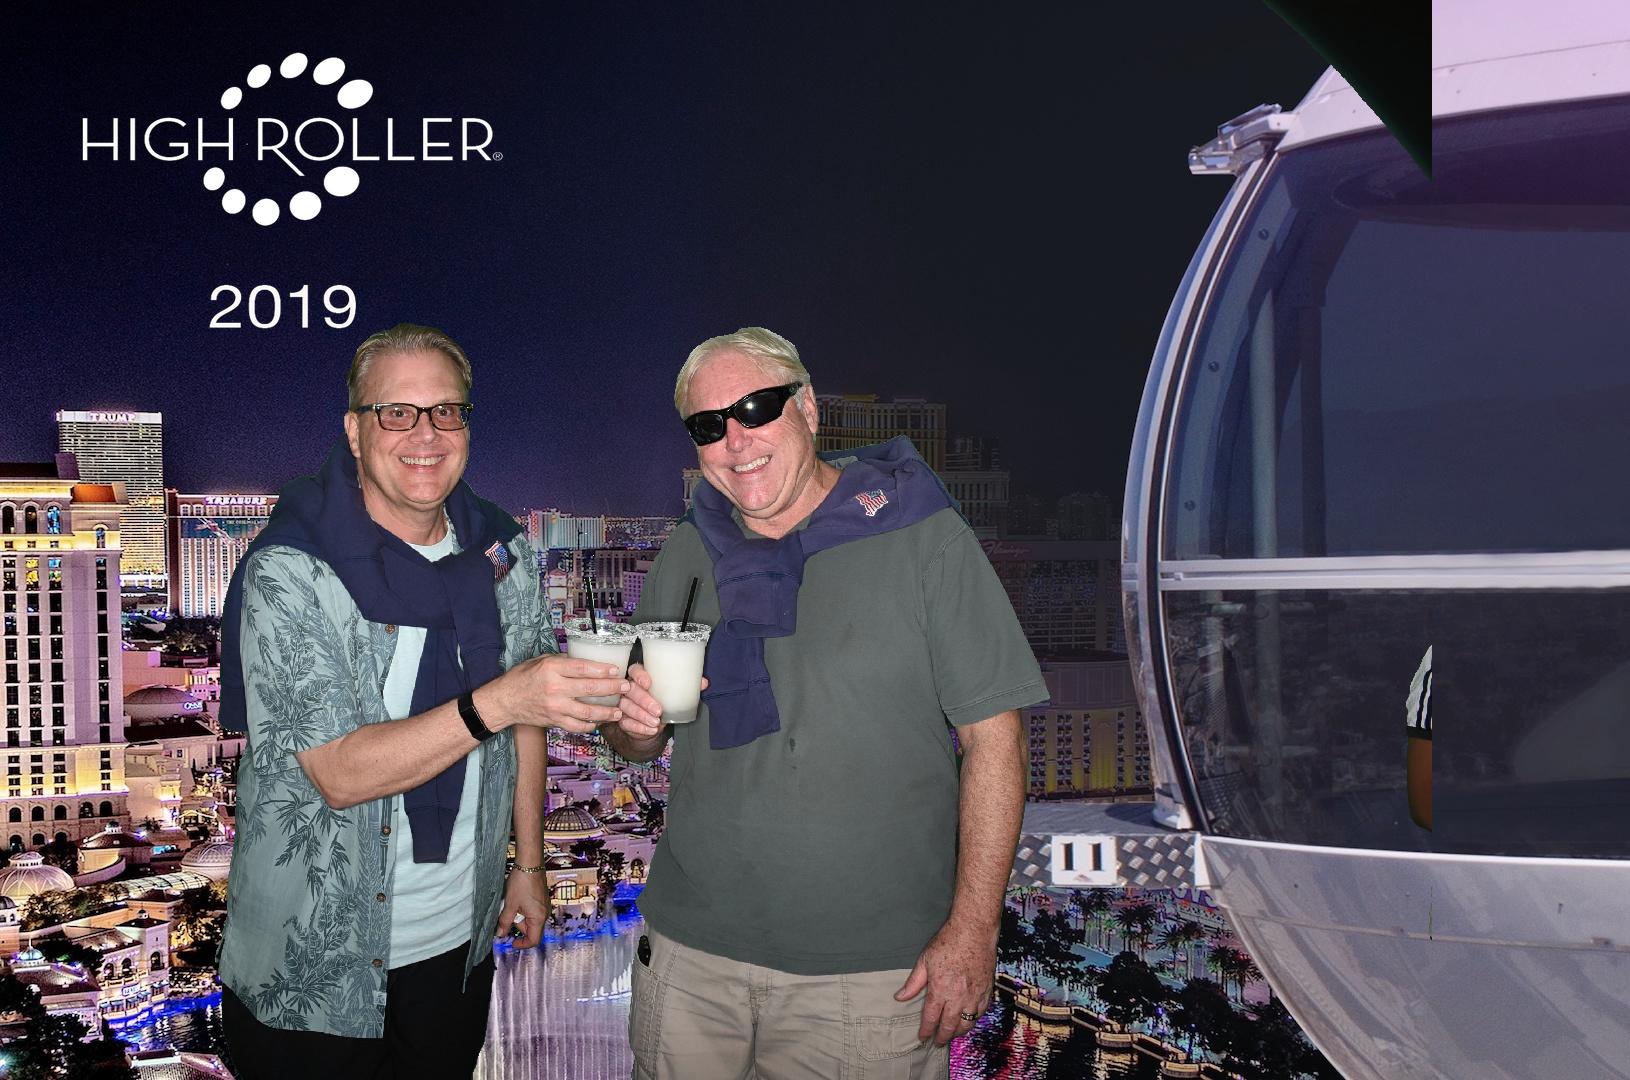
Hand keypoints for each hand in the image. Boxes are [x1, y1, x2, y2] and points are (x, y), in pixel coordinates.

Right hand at [478, 654, 629, 733]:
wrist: (505, 701)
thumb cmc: (523, 677)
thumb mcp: (541, 660)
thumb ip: (564, 660)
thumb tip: (587, 660)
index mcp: (552, 669)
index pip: (583, 668)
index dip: (603, 670)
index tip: (617, 670)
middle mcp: (555, 688)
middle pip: (590, 689)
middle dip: (612, 689)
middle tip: (626, 687)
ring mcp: (555, 707)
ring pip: (587, 711)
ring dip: (606, 711)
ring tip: (619, 710)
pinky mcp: (554, 721)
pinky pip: (577, 725)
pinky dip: (590, 724)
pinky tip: (599, 721)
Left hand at [496, 868, 549, 949]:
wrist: (530, 863)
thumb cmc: (522, 883)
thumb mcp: (510, 905)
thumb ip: (504, 922)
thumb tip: (500, 934)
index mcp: (539, 918)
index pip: (533, 940)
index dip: (522, 944)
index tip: (511, 943)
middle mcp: (544, 914)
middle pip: (532, 930)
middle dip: (518, 928)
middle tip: (506, 919)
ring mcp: (544, 906)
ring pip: (532, 920)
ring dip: (520, 919)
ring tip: (510, 907)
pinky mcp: (542, 899)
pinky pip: (533, 912)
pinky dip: (524, 911)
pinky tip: (516, 902)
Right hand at [614, 664, 708, 740]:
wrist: (652, 721)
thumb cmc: (662, 699)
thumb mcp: (674, 691)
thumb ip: (687, 685)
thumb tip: (703, 682)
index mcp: (640, 677)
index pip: (635, 671)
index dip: (640, 676)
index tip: (648, 683)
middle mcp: (629, 689)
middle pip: (631, 691)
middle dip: (644, 700)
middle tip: (658, 710)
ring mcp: (624, 704)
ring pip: (627, 707)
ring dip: (642, 715)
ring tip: (656, 722)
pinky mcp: (623, 720)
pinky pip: (627, 723)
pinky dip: (639, 728)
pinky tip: (650, 730)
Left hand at [894, 918, 996, 1045]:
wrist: (974, 930)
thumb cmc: (948, 942)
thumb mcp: (925, 960)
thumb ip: (913, 982)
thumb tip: (900, 997)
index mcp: (940, 989)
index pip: (930, 1018)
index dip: (926, 1031)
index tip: (922, 1038)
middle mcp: (958, 996)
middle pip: (949, 1026)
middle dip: (942, 1037)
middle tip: (937, 1042)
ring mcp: (974, 995)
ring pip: (967, 1023)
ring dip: (958, 1031)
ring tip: (951, 1034)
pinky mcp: (986, 990)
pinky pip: (980, 1012)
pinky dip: (973, 1019)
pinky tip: (968, 1019)